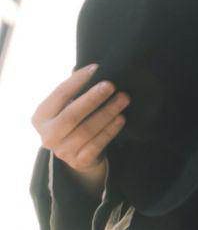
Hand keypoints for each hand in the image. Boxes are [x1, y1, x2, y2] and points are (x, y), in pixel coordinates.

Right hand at [31, 64, 130, 194]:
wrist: (76, 154)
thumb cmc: (72, 120)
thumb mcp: (66, 106)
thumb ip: (74, 89)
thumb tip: (92, 68)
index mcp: (41, 116)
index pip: (59, 94)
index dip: (78, 81)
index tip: (96, 68)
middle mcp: (48, 135)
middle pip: (71, 115)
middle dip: (92, 99)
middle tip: (111, 85)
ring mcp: (63, 151)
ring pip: (87, 130)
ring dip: (107, 113)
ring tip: (123, 99)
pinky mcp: (79, 161)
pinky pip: (97, 145)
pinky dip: (110, 130)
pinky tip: (121, 118)